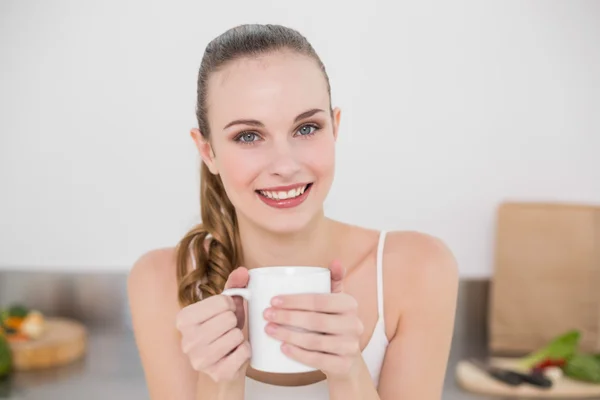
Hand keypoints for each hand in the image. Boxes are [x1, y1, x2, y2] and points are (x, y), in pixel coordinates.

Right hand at [175, 267, 250, 382]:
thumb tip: (243, 271)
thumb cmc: (222, 332)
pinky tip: (234, 354)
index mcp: (184, 319)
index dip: (230, 306)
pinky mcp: (216, 373)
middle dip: (234, 323)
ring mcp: (200, 359)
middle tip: (227, 331)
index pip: (222, 301)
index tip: (224, 314)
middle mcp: (187, 340)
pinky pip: (243, 352)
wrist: (221, 367)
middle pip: (229, 319)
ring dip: (239, 338)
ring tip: (230, 342)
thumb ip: (233, 286)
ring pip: (236, 335)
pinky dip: (244, 352)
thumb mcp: (225, 307)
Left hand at [263, 260, 363, 378]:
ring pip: (315, 341)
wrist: (346, 360)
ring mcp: (350, 346)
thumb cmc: (334, 324)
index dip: (295, 300)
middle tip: (266, 315)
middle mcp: (354, 324)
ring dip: (288, 335)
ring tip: (269, 330)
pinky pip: (318, 360)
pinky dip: (299, 355)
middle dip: (287, 317)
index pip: (320, 300)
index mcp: (350, 304)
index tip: (273, 300)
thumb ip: (333, 281)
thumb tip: (335, 261)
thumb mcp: (336, 302)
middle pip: (315, 321)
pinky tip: (283, 348)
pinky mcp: (343, 365)